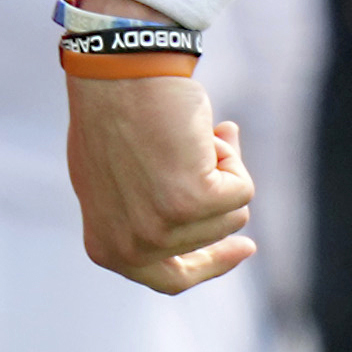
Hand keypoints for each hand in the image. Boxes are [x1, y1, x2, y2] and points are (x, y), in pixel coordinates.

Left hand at [68, 64, 254, 296]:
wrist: (117, 71)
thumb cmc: (116, 111)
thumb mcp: (118, 177)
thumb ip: (147, 207)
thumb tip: (201, 204)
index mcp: (107, 248)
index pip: (171, 279)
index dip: (211, 264)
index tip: (245, 247)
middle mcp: (130, 248)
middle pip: (212, 238)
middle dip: (215, 190)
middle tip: (201, 143)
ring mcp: (160, 229)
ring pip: (232, 214)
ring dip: (221, 169)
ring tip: (186, 136)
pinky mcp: (191, 202)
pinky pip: (242, 190)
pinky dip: (231, 156)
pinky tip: (200, 133)